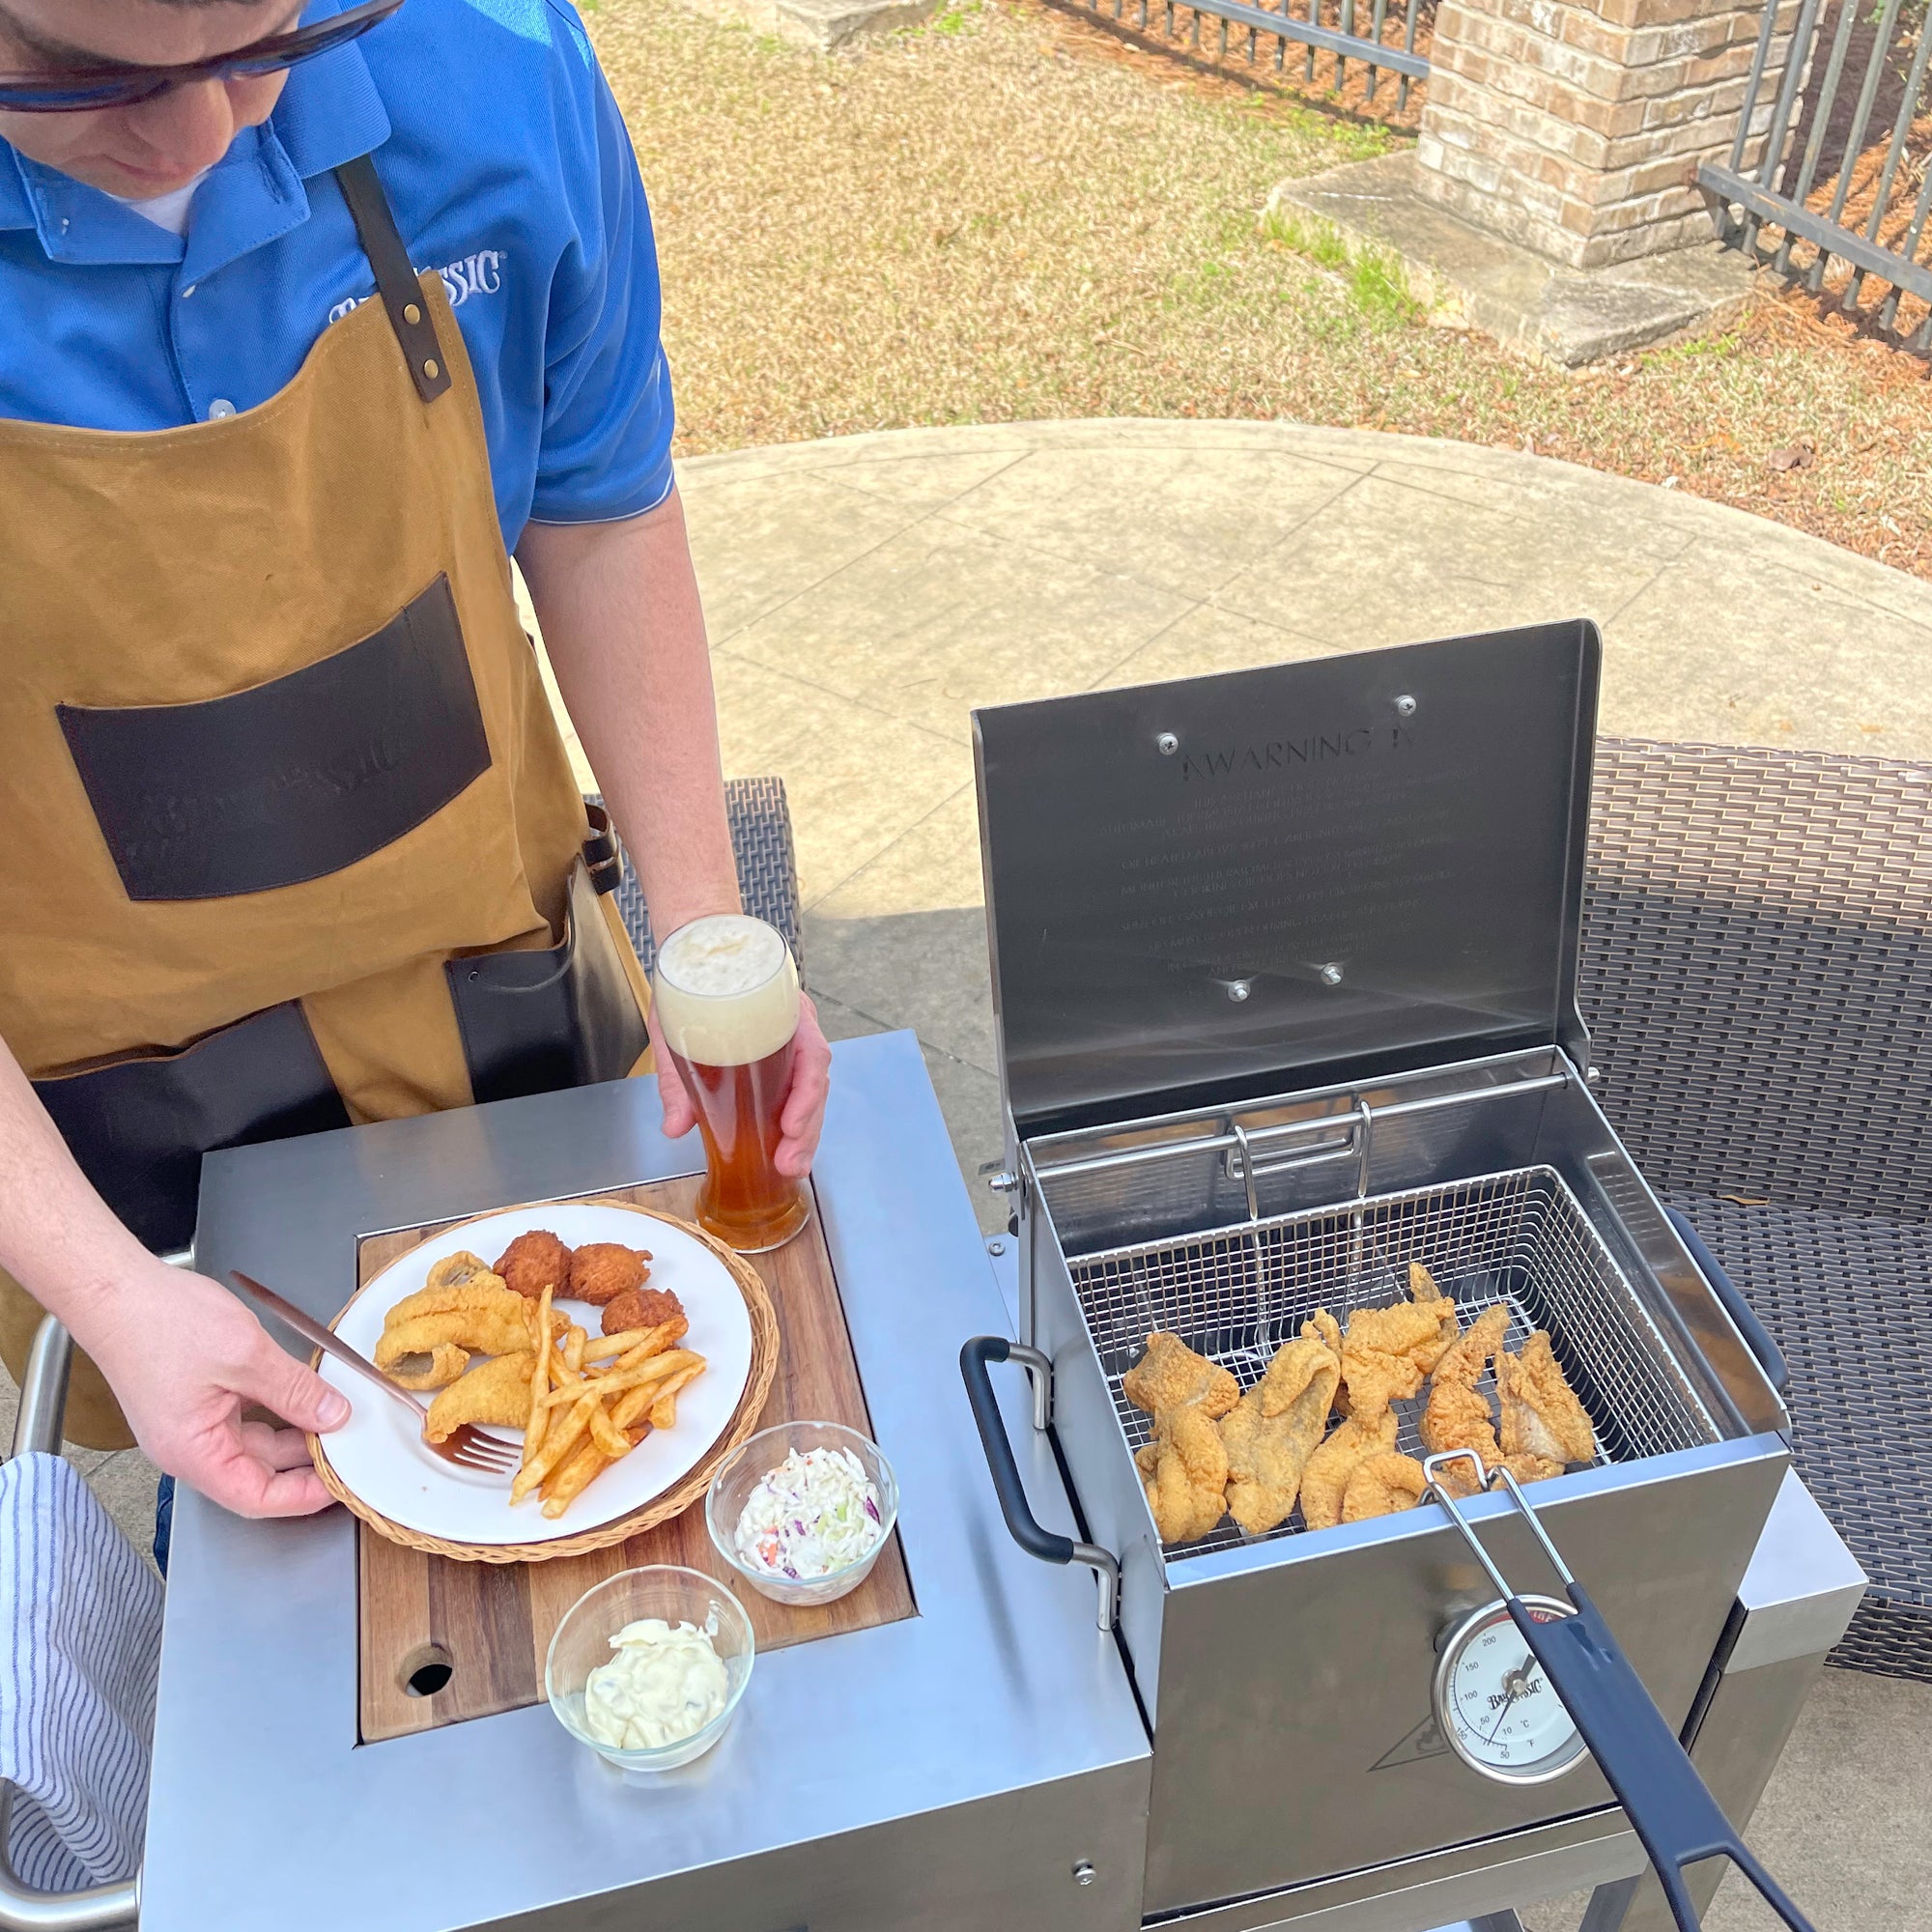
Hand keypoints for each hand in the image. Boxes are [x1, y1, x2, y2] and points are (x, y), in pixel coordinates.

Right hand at [81, 1258, 349, 1518]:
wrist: (116, 1292)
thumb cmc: (159, 1322)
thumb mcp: (245, 1356)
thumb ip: (294, 1390)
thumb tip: (334, 1416)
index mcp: (194, 1452)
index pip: (256, 1498)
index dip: (303, 1495)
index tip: (341, 1483)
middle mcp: (189, 1448)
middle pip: (259, 1472)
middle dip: (307, 1461)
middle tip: (352, 1443)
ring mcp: (191, 1425)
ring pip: (255, 1443)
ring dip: (295, 1433)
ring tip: (337, 1417)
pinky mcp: (196, 1402)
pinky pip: (244, 1419)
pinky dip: (277, 1411)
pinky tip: (304, 1395)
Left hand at [656, 991, 832, 1178]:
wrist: (695, 957)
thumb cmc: (693, 983)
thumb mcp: (675, 1025)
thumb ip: (675, 1077)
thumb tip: (675, 1127)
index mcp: (783, 1009)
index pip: (811, 1053)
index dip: (806, 1094)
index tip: (790, 1125)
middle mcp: (795, 1028)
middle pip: (817, 1082)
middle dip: (809, 1129)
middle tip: (790, 1164)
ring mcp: (790, 1044)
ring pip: (812, 1092)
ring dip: (806, 1133)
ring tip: (790, 1165)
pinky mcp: (779, 1060)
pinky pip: (797, 1091)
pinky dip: (795, 1123)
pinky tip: (786, 1148)